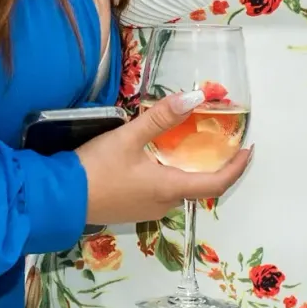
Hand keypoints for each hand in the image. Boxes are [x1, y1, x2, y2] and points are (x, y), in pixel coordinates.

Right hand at [74, 90, 250, 225]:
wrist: (57, 199)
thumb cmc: (95, 168)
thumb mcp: (128, 137)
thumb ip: (161, 117)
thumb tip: (195, 97)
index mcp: (170, 188)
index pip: (217, 184)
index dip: (237, 168)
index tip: (248, 150)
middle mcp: (164, 204)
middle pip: (200, 187)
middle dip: (213, 165)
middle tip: (219, 140)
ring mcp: (147, 210)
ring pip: (179, 189)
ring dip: (189, 169)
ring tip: (190, 143)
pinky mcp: (133, 210)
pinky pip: (162, 192)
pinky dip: (171, 175)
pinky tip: (159, 158)